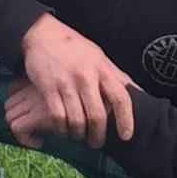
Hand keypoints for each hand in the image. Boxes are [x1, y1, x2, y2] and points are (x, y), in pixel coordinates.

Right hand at [12, 14, 137, 148]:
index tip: (126, 136)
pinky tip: (63, 129)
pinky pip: (57, 117)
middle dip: (98, 135)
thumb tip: (134, 89)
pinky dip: (61, 129)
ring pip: (77, 120)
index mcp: (102, 68)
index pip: (120, 97)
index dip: (126, 120)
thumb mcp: (99, 56)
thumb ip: (115, 74)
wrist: (42, 34)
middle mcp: (86, 76)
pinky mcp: (48, 88)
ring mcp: (66, 83)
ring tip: (79, 135)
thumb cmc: (74, 47)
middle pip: (97, 115)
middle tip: (96, 142)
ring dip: (79, 134)